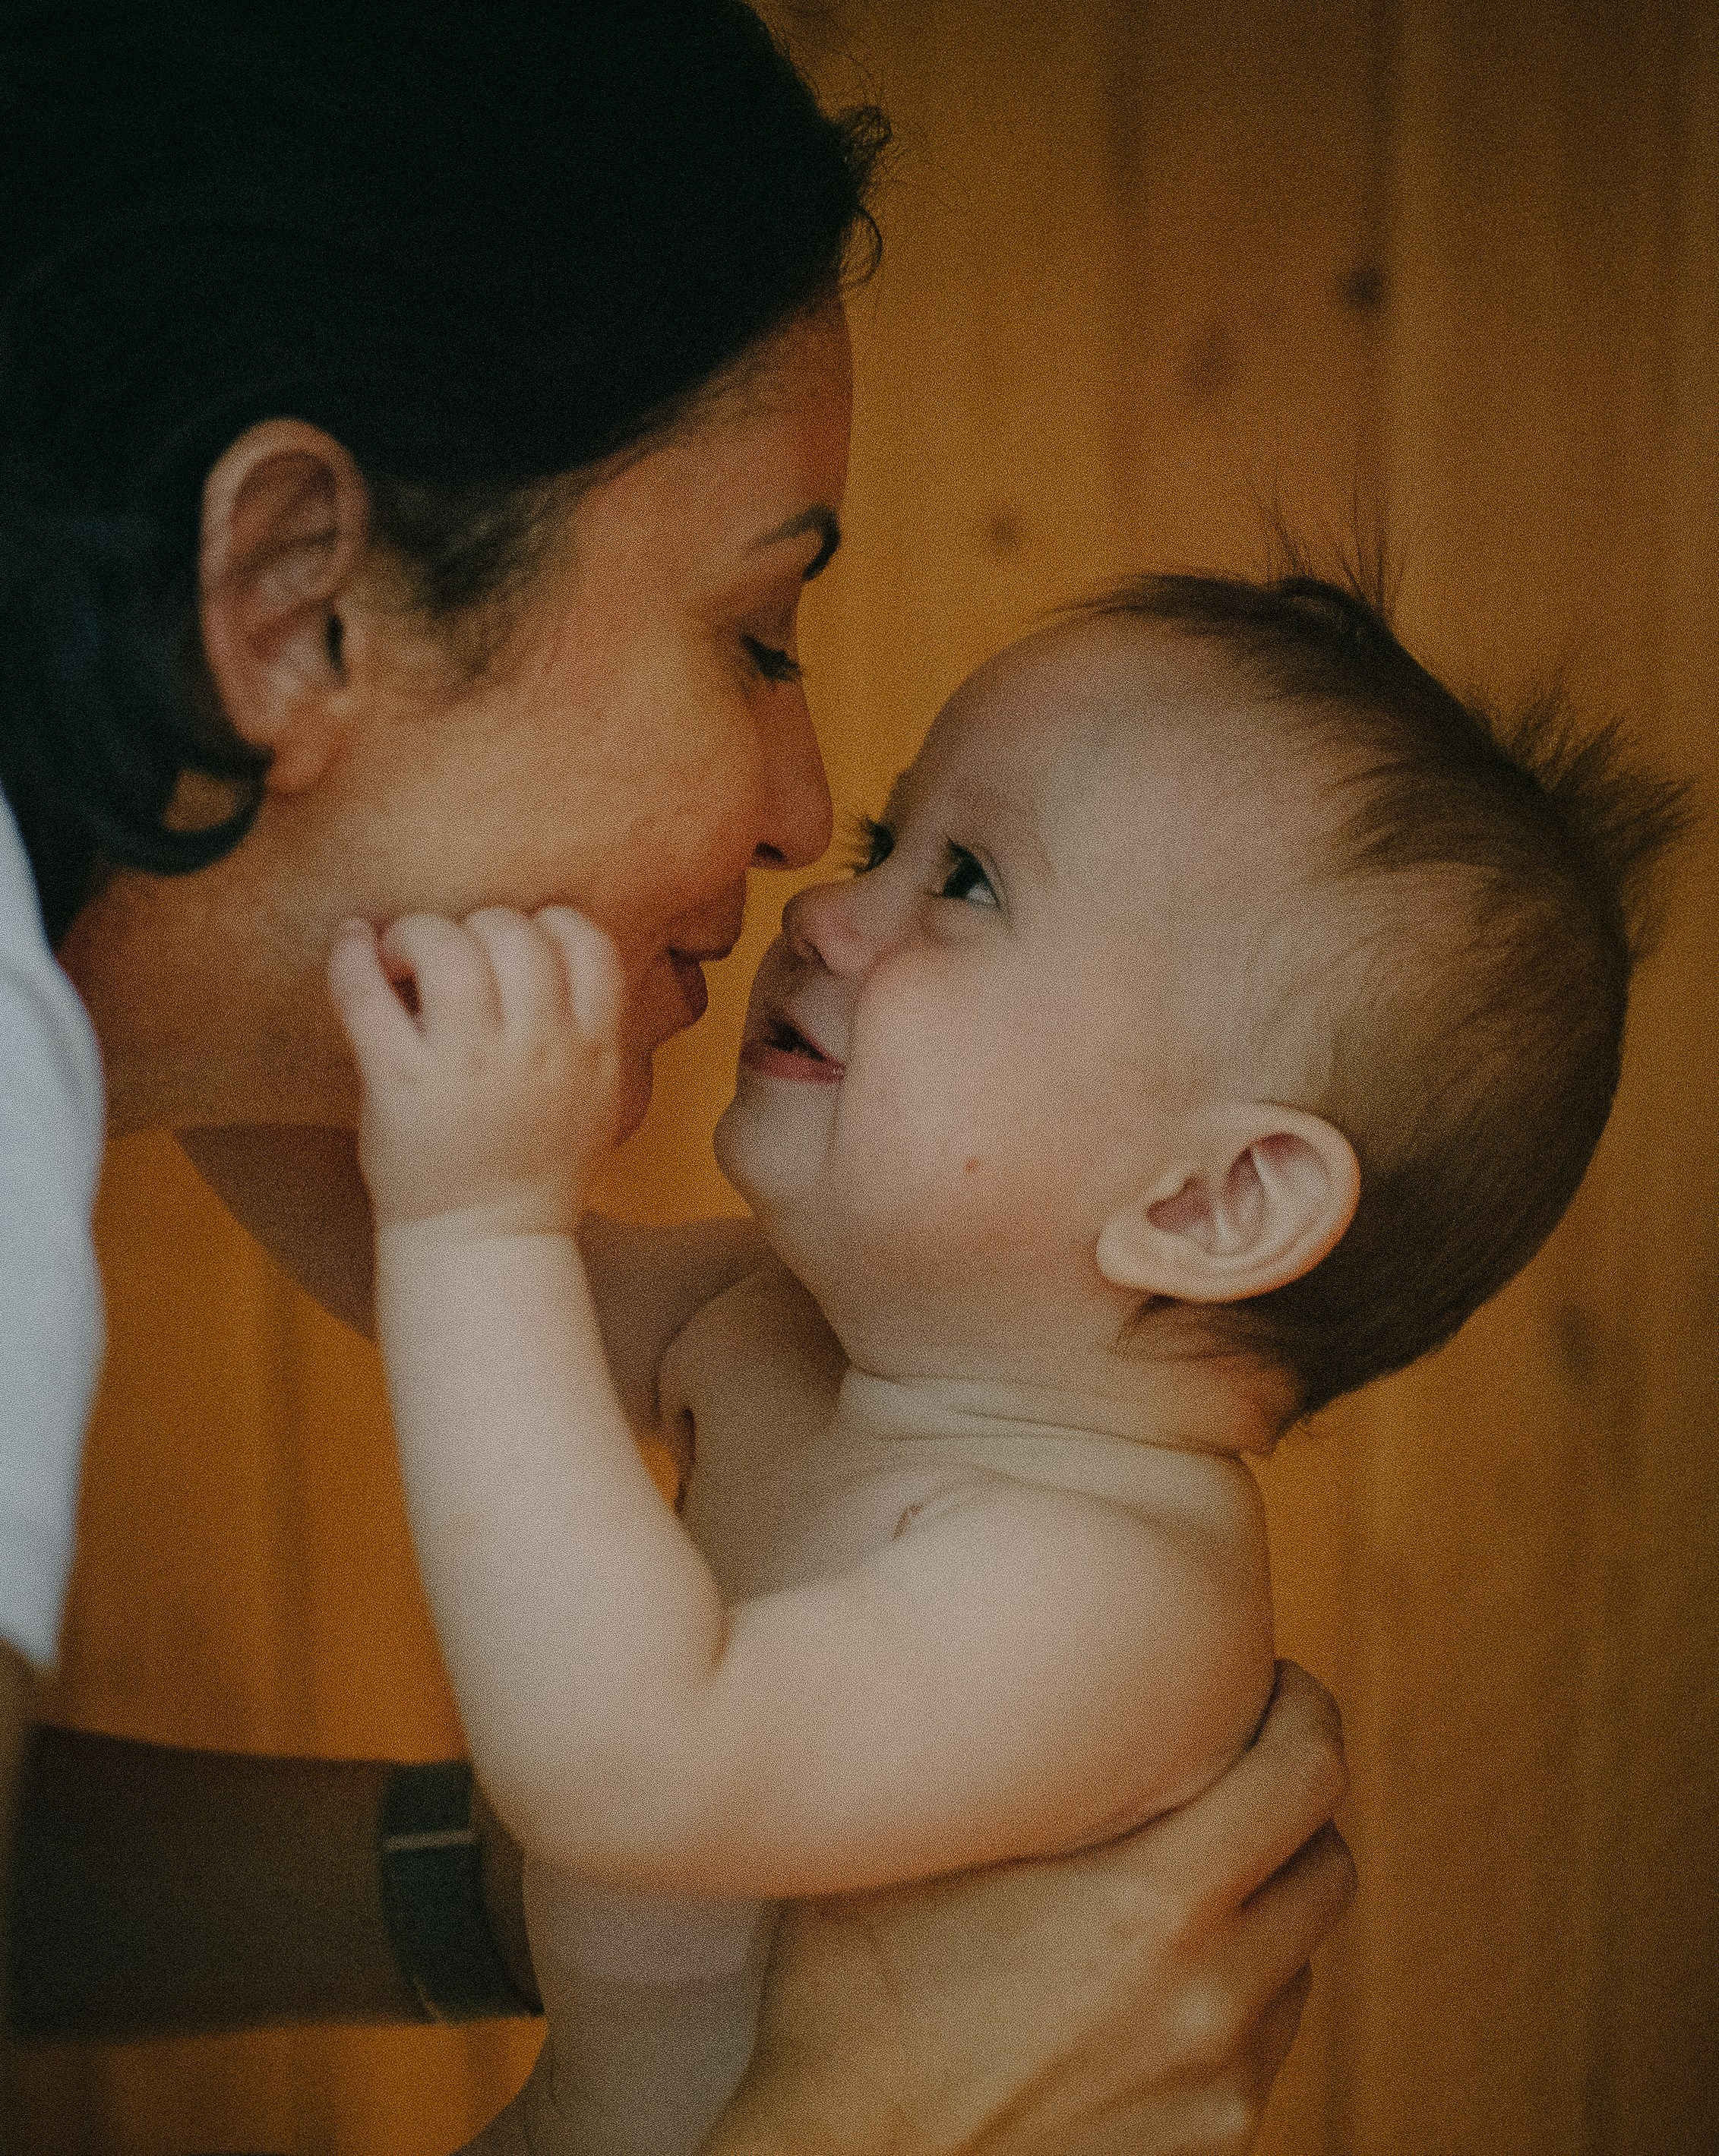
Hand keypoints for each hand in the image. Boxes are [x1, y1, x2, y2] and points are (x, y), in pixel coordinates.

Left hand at [327, 906, 622, 1236]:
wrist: (485, 1246)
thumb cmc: (536, 1170)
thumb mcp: (596, 1098)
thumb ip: (586, 1030)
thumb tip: (549, 951)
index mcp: (590, 1051)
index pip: (588, 944)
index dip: (549, 924)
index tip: (517, 943)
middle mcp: (536, 1050)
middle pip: (514, 932)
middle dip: (476, 925)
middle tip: (448, 954)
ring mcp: (467, 1065)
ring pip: (447, 946)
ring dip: (417, 931)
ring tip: (400, 954)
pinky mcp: (400, 1082)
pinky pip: (366, 993)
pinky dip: (351, 955)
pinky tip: (351, 944)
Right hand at [707, 1662, 1354, 2155]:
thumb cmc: (857, 2006)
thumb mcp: (920, 1848)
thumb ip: (1003, 1767)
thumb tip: (1025, 1676)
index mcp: (1158, 1903)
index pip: (1309, 1771)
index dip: (1305, 1706)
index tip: (1271, 1681)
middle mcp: (1215, 1995)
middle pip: (1329, 1862)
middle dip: (1292, 1801)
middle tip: (1229, 1767)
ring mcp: (1221, 2085)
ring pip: (1298, 1960)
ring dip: (1260, 1906)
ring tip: (1176, 1878)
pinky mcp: (1208, 2150)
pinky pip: (1258, 2044)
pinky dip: (1228, 1995)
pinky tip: (1143, 1980)